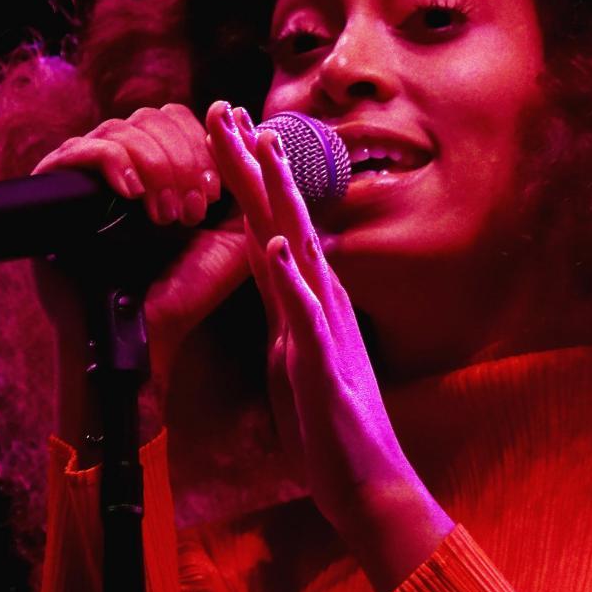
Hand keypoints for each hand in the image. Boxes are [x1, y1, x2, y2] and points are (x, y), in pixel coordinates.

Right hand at [26, 103, 253, 427]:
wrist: (145, 334)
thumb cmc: (186, 290)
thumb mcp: (236, 234)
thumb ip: (250, 189)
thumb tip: (254, 134)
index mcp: (160, 168)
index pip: (177, 118)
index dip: (201, 146)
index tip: (213, 195)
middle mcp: (123, 164)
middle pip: (153, 118)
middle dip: (182, 160)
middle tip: (192, 212)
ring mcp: (88, 174)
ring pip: (122, 129)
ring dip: (155, 169)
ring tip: (166, 217)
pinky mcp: (55, 187)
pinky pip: (80, 149)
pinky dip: (113, 164)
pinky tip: (132, 194)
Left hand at [209, 103, 454, 591]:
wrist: (366, 484)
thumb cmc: (330, 431)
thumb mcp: (295, 363)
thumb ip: (287, 319)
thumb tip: (274, 283)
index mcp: (303, 303)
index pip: (267, 226)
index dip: (245, 176)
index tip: (226, 126)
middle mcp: (317, 304)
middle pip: (279, 220)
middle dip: (252, 163)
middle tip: (225, 106)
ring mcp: (323, 332)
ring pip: (298, 251)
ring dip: (278, 200)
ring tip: (261, 150)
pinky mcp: (324, 367)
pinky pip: (307, 316)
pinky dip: (294, 279)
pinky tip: (279, 245)